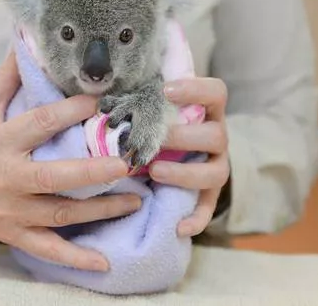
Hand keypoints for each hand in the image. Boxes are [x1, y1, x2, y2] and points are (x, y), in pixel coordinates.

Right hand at [0, 51, 140, 271]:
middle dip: (91, 171)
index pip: (39, 123)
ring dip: (100, 210)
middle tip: (128, 162)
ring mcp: (11, 211)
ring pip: (59, 214)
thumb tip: (29, 40)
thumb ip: (7, 78)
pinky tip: (105, 263)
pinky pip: (47, 249)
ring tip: (137, 199)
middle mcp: (5, 177)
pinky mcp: (15, 234)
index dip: (72, 110)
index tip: (104, 100)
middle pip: (52, 176)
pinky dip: (75, 259)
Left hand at [149, 77, 229, 237]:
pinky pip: (209, 208)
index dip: (196, 90)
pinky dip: (196, 219)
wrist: (180, 153)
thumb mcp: (154, 110)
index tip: (165, 90)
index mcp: (207, 112)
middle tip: (154, 140)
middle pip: (216, 136)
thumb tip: (99, 98)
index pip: (215, 93)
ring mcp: (217, 166)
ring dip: (185, 174)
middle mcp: (217, 138)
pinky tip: (179, 227)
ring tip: (155, 172)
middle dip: (183, 138)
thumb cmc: (158, 125)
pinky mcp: (210, 194)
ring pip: (216, 172)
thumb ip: (141, 102)